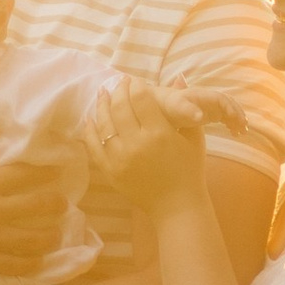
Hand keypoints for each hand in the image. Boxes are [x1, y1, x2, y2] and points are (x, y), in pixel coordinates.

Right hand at [0, 131, 67, 275]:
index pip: (25, 175)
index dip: (46, 172)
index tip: (59, 171)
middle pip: (37, 207)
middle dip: (56, 205)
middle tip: (64, 204)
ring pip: (31, 239)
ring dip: (50, 236)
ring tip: (57, 234)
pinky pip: (12, 264)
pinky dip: (30, 264)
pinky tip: (40, 261)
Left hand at [89, 78, 210, 215]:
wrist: (176, 206)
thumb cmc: (190, 171)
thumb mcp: (194, 137)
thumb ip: (185, 109)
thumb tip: (179, 78)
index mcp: (160, 133)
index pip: (141, 99)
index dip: (136, 86)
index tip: (135, 82)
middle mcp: (137, 143)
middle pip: (120, 107)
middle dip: (119, 91)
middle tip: (120, 83)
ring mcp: (120, 158)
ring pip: (104, 124)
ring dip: (102, 105)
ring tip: (103, 94)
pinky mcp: (110, 171)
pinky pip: (94, 145)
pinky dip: (90, 130)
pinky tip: (90, 119)